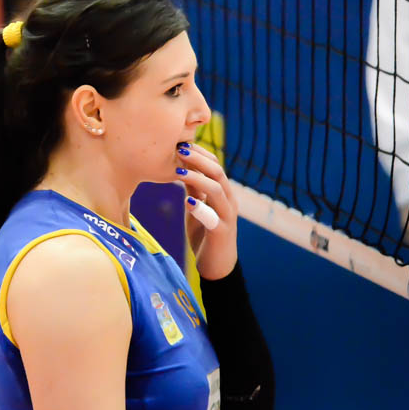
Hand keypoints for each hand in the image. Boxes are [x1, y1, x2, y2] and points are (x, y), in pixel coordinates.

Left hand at [175, 143, 238, 279]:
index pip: (215, 165)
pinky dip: (201, 208)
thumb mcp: (197, 207)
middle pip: (218, 172)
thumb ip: (193, 189)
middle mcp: (229, 201)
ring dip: (198, 178)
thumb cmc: (206, 234)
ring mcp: (227, 216)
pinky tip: (188, 202)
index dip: (199, 153)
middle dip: (199, 159)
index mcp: (223, 193)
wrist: (217, 266)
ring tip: (180, 171)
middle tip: (180, 149)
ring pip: (217, 190)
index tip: (181, 143)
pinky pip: (213, 218)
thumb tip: (181, 166)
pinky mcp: (222, 233)